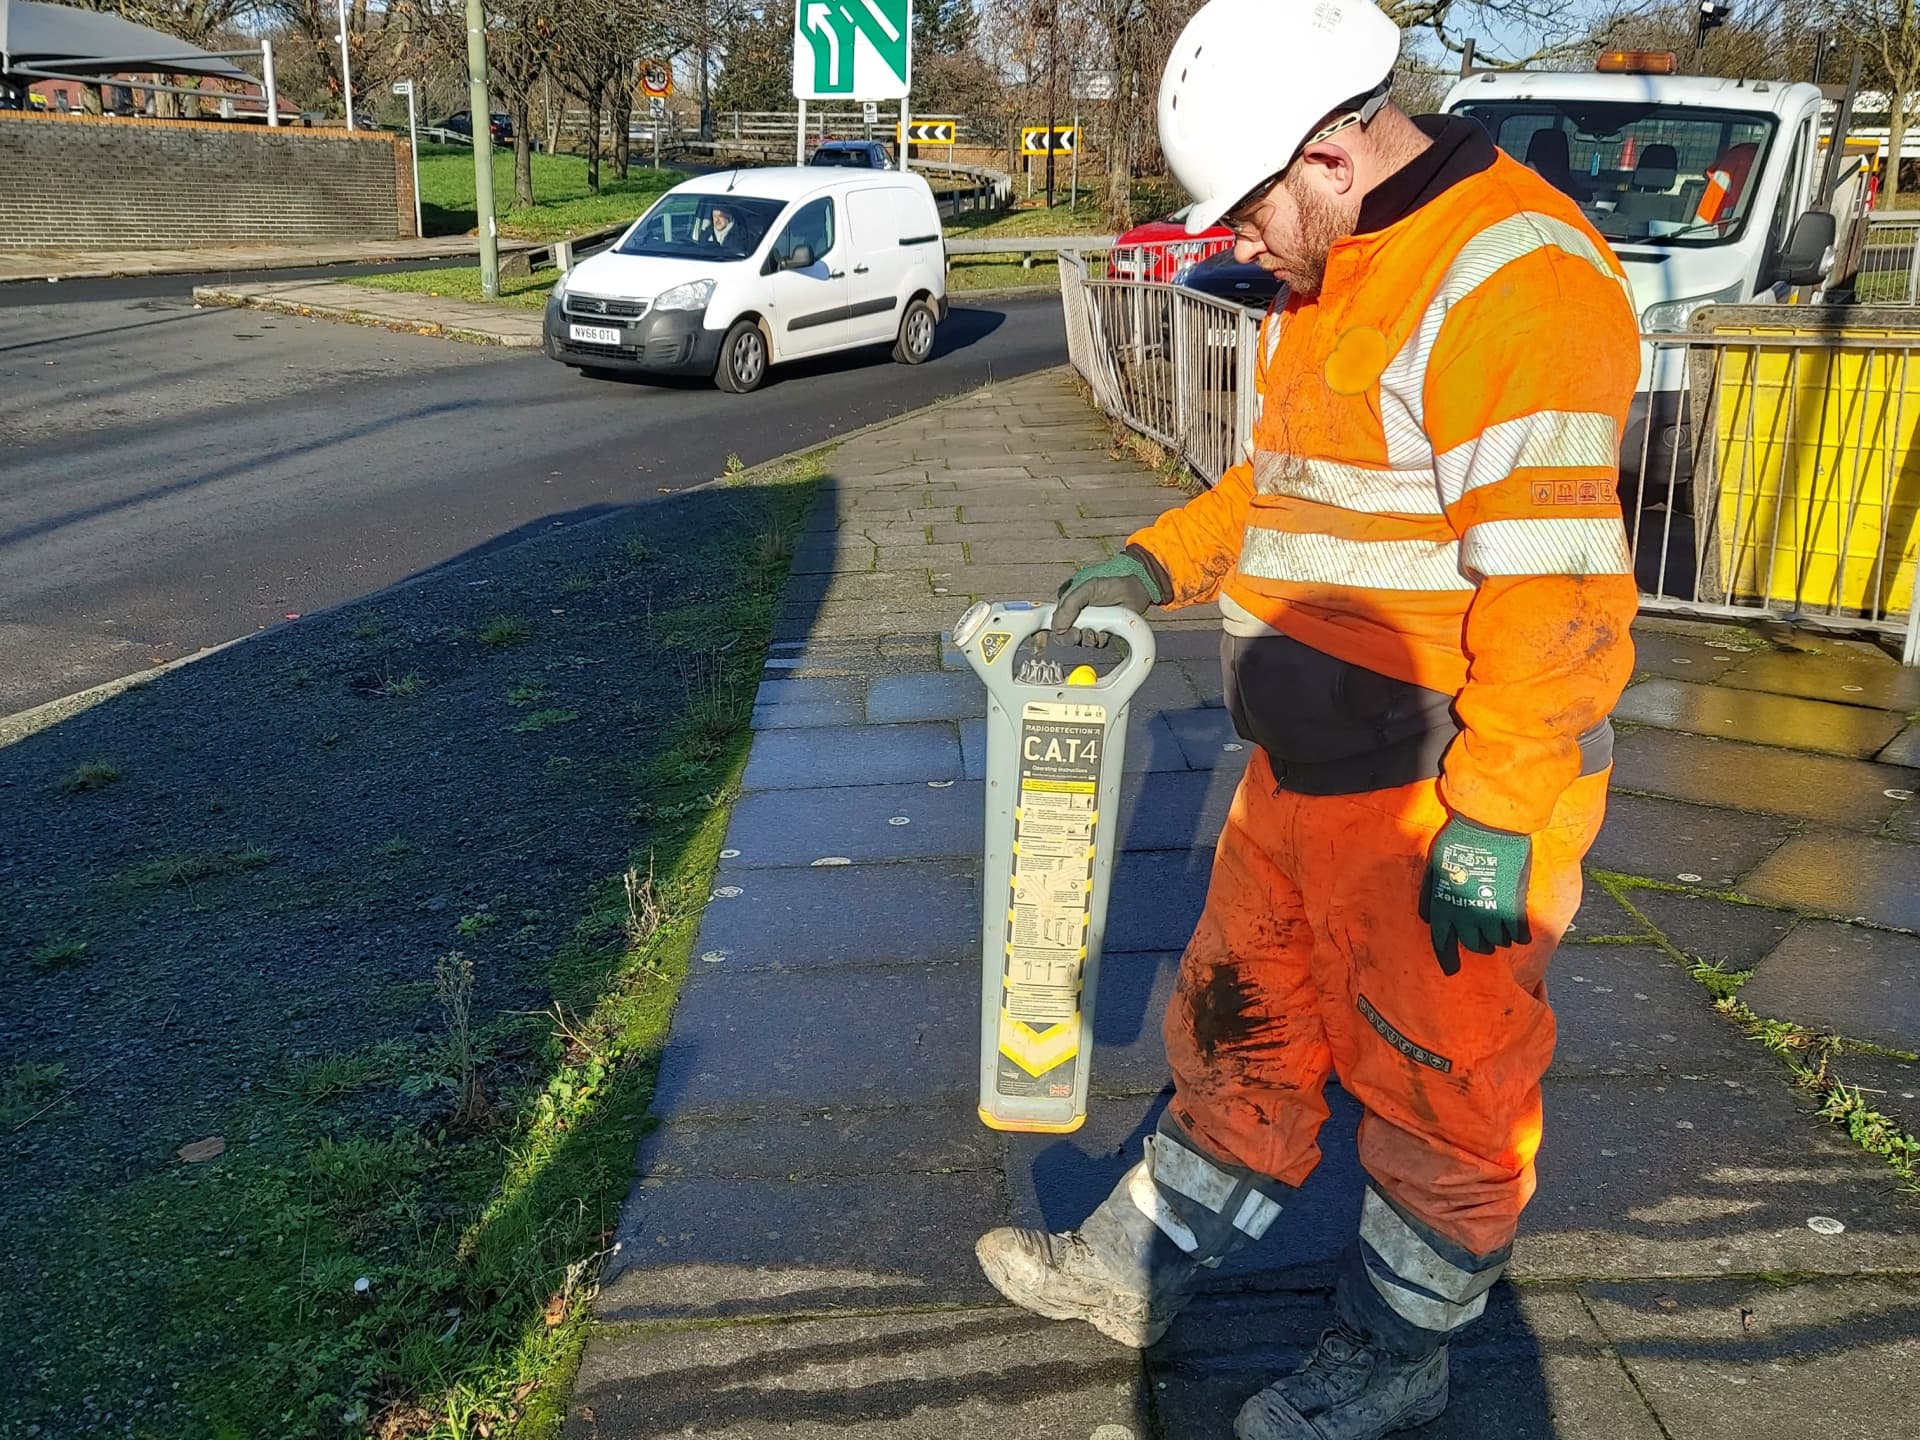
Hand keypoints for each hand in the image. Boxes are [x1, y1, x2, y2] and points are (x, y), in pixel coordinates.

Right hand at [1050, 550, 1163, 647]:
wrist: (1135, 589)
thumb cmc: (1111, 583)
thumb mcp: (1086, 589)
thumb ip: (1069, 607)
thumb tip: (1057, 628)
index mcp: (1068, 604)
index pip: (1052, 620)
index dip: (1048, 631)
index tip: (1048, 638)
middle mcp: (1077, 616)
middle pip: (1064, 635)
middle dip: (1069, 637)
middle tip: (1077, 634)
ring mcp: (1090, 625)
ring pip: (1080, 641)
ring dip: (1086, 638)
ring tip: (1095, 630)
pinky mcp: (1103, 634)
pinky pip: (1096, 644)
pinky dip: (1099, 641)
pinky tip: (1105, 633)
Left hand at [1419, 818, 1531, 976]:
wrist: (1488, 826)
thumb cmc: (1457, 841)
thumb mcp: (1434, 866)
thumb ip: (1431, 894)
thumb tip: (1427, 917)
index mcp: (1443, 906)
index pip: (1442, 942)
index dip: (1447, 958)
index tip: (1452, 971)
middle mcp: (1465, 915)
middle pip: (1472, 944)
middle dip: (1477, 945)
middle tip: (1483, 943)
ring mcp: (1491, 913)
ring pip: (1496, 941)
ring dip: (1498, 939)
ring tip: (1501, 932)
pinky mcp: (1513, 907)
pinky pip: (1517, 934)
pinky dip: (1518, 936)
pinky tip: (1520, 935)